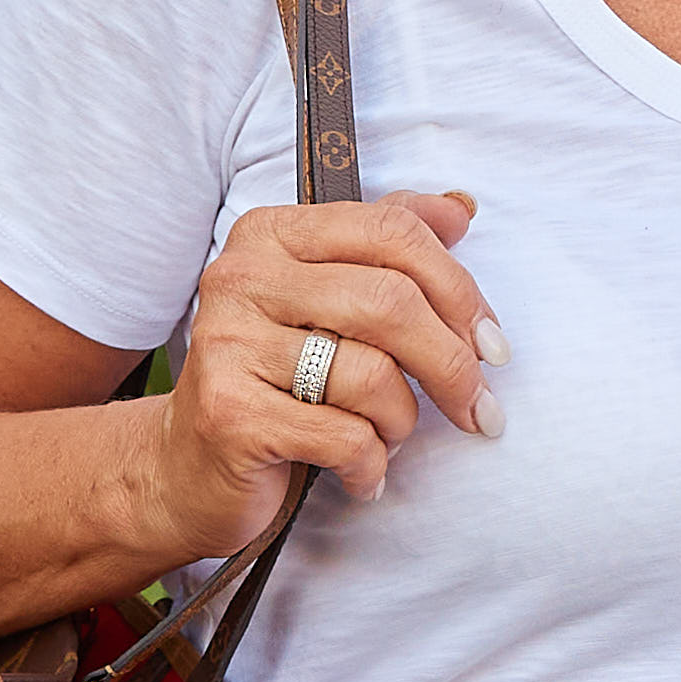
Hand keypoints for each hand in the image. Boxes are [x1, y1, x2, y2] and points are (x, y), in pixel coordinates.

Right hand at [148, 191, 504, 546]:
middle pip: (390, 302)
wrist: (187, 468)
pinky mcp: (229, 415)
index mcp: (271, 234)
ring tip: (387, 439)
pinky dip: (371, 465)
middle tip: (479, 410)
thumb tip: (460, 208)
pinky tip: (360, 474)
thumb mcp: (329, 301)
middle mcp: (240, 277)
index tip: (493, 343)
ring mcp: (228, 344)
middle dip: (452, 365)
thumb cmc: (277, 380)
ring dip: (402, 422)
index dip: (460, 290)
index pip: (392, 232)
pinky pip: (346, 437)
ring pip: (373, 376)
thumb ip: (389, 244)